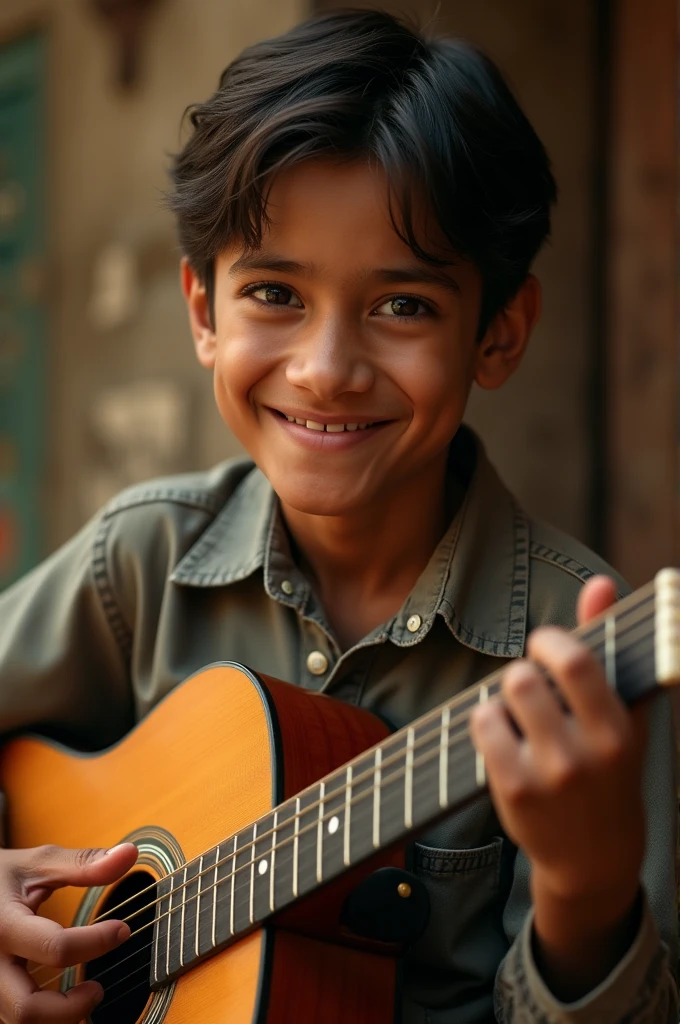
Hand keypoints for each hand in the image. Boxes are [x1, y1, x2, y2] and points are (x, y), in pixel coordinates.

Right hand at [0, 842, 137, 1022]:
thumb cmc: (2, 875)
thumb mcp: (39, 863)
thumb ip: (83, 864)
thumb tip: (129, 854)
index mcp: (5, 923)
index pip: (55, 947)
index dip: (96, 942)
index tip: (122, 930)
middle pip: (26, 1008)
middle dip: (70, 1007)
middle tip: (98, 988)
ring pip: (16, 1023)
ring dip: (56, 1018)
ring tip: (83, 995)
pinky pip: (10, 1018)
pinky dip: (40, 1017)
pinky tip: (60, 1001)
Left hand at [470, 576, 646, 996]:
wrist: (596, 858)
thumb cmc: (609, 768)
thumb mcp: (621, 712)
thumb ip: (607, 643)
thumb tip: (601, 582)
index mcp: (618, 729)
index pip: (575, 661)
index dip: (549, 641)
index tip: (545, 647)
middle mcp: (585, 755)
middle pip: (524, 678)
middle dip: (521, 673)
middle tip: (529, 687)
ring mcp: (546, 777)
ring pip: (499, 699)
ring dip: (502, 697)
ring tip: (518, 714)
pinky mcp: (513, 793)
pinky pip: (481, 727)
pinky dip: (486, 722)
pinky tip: (504, 737)